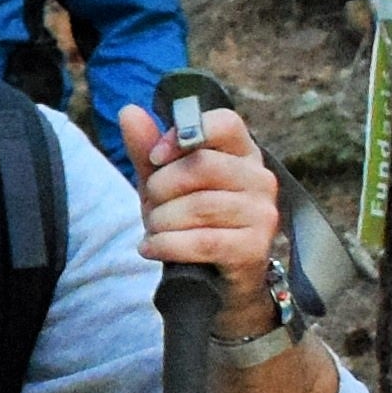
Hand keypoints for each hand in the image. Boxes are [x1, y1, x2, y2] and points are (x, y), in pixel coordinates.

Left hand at [114, 99, 289, 339]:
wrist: (214, 281)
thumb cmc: (190, 222)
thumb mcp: (164, 183)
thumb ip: (147, 149)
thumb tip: (128, 111)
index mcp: (242, 152)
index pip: (224, 122)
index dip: (183, 134)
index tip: (156, 158)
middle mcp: (260, 178)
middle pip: (203, 165)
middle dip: (162, 187)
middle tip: (152, 206)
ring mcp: (262, 213)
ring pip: (199, 206)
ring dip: (162, 221)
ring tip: (154, 230)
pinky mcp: (254, 248)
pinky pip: (202, 241)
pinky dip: (167, 245)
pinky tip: (151, 248)